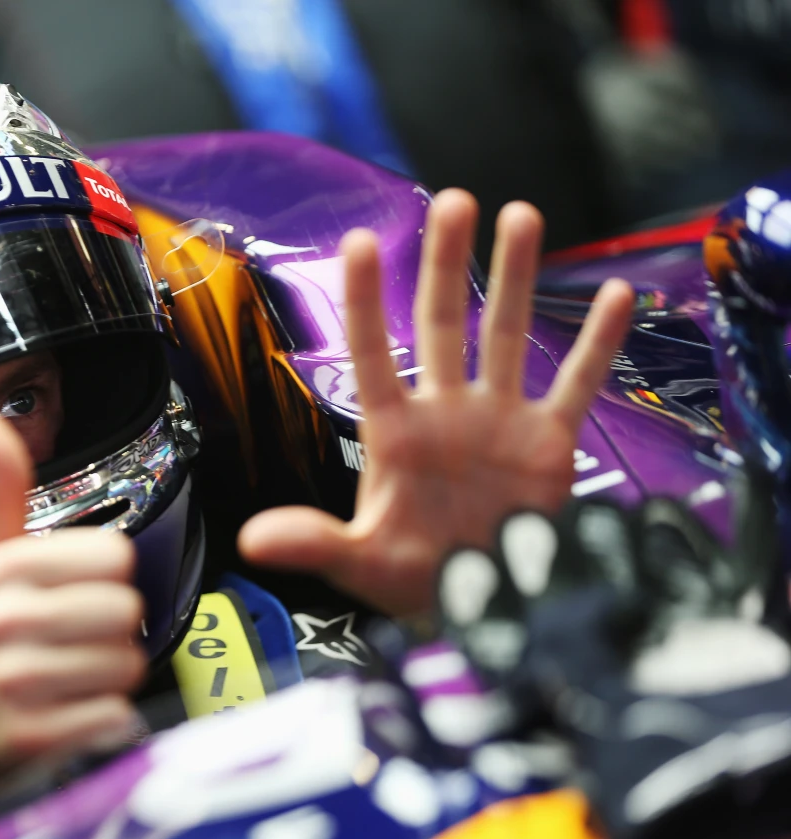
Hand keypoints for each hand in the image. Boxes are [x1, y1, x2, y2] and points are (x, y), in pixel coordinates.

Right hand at [0, 409, 145, 792]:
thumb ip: (0, 489)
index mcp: (1, 568)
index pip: (116, 557)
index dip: (104, 579)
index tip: (67, 595)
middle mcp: (2, 620)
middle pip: (126, 610)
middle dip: (112, 632)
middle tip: (71, 644)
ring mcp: (14, 681)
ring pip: (127, 664)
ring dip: (110, 677)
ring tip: (69, 679)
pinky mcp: (33, 736)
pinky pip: (115, 713)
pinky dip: (104, 718)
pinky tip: (70, 714)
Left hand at [239, 190, 635, 615]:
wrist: (479, 608)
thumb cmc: (412, 582)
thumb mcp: (360, 563)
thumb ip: (314, 542)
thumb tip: (252, 540)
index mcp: (395, 433)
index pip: (373, 353)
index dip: (367, 300)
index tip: (361, 240)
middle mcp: (445, 412)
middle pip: (444, 322)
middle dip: (448, 263)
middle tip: (454, 201)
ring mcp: (498, 420)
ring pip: (505, 334)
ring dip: (514, 277)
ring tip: (520, 214)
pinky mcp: (547, 442)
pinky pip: (575, 383)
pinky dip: (596, 343)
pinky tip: (615, 295)